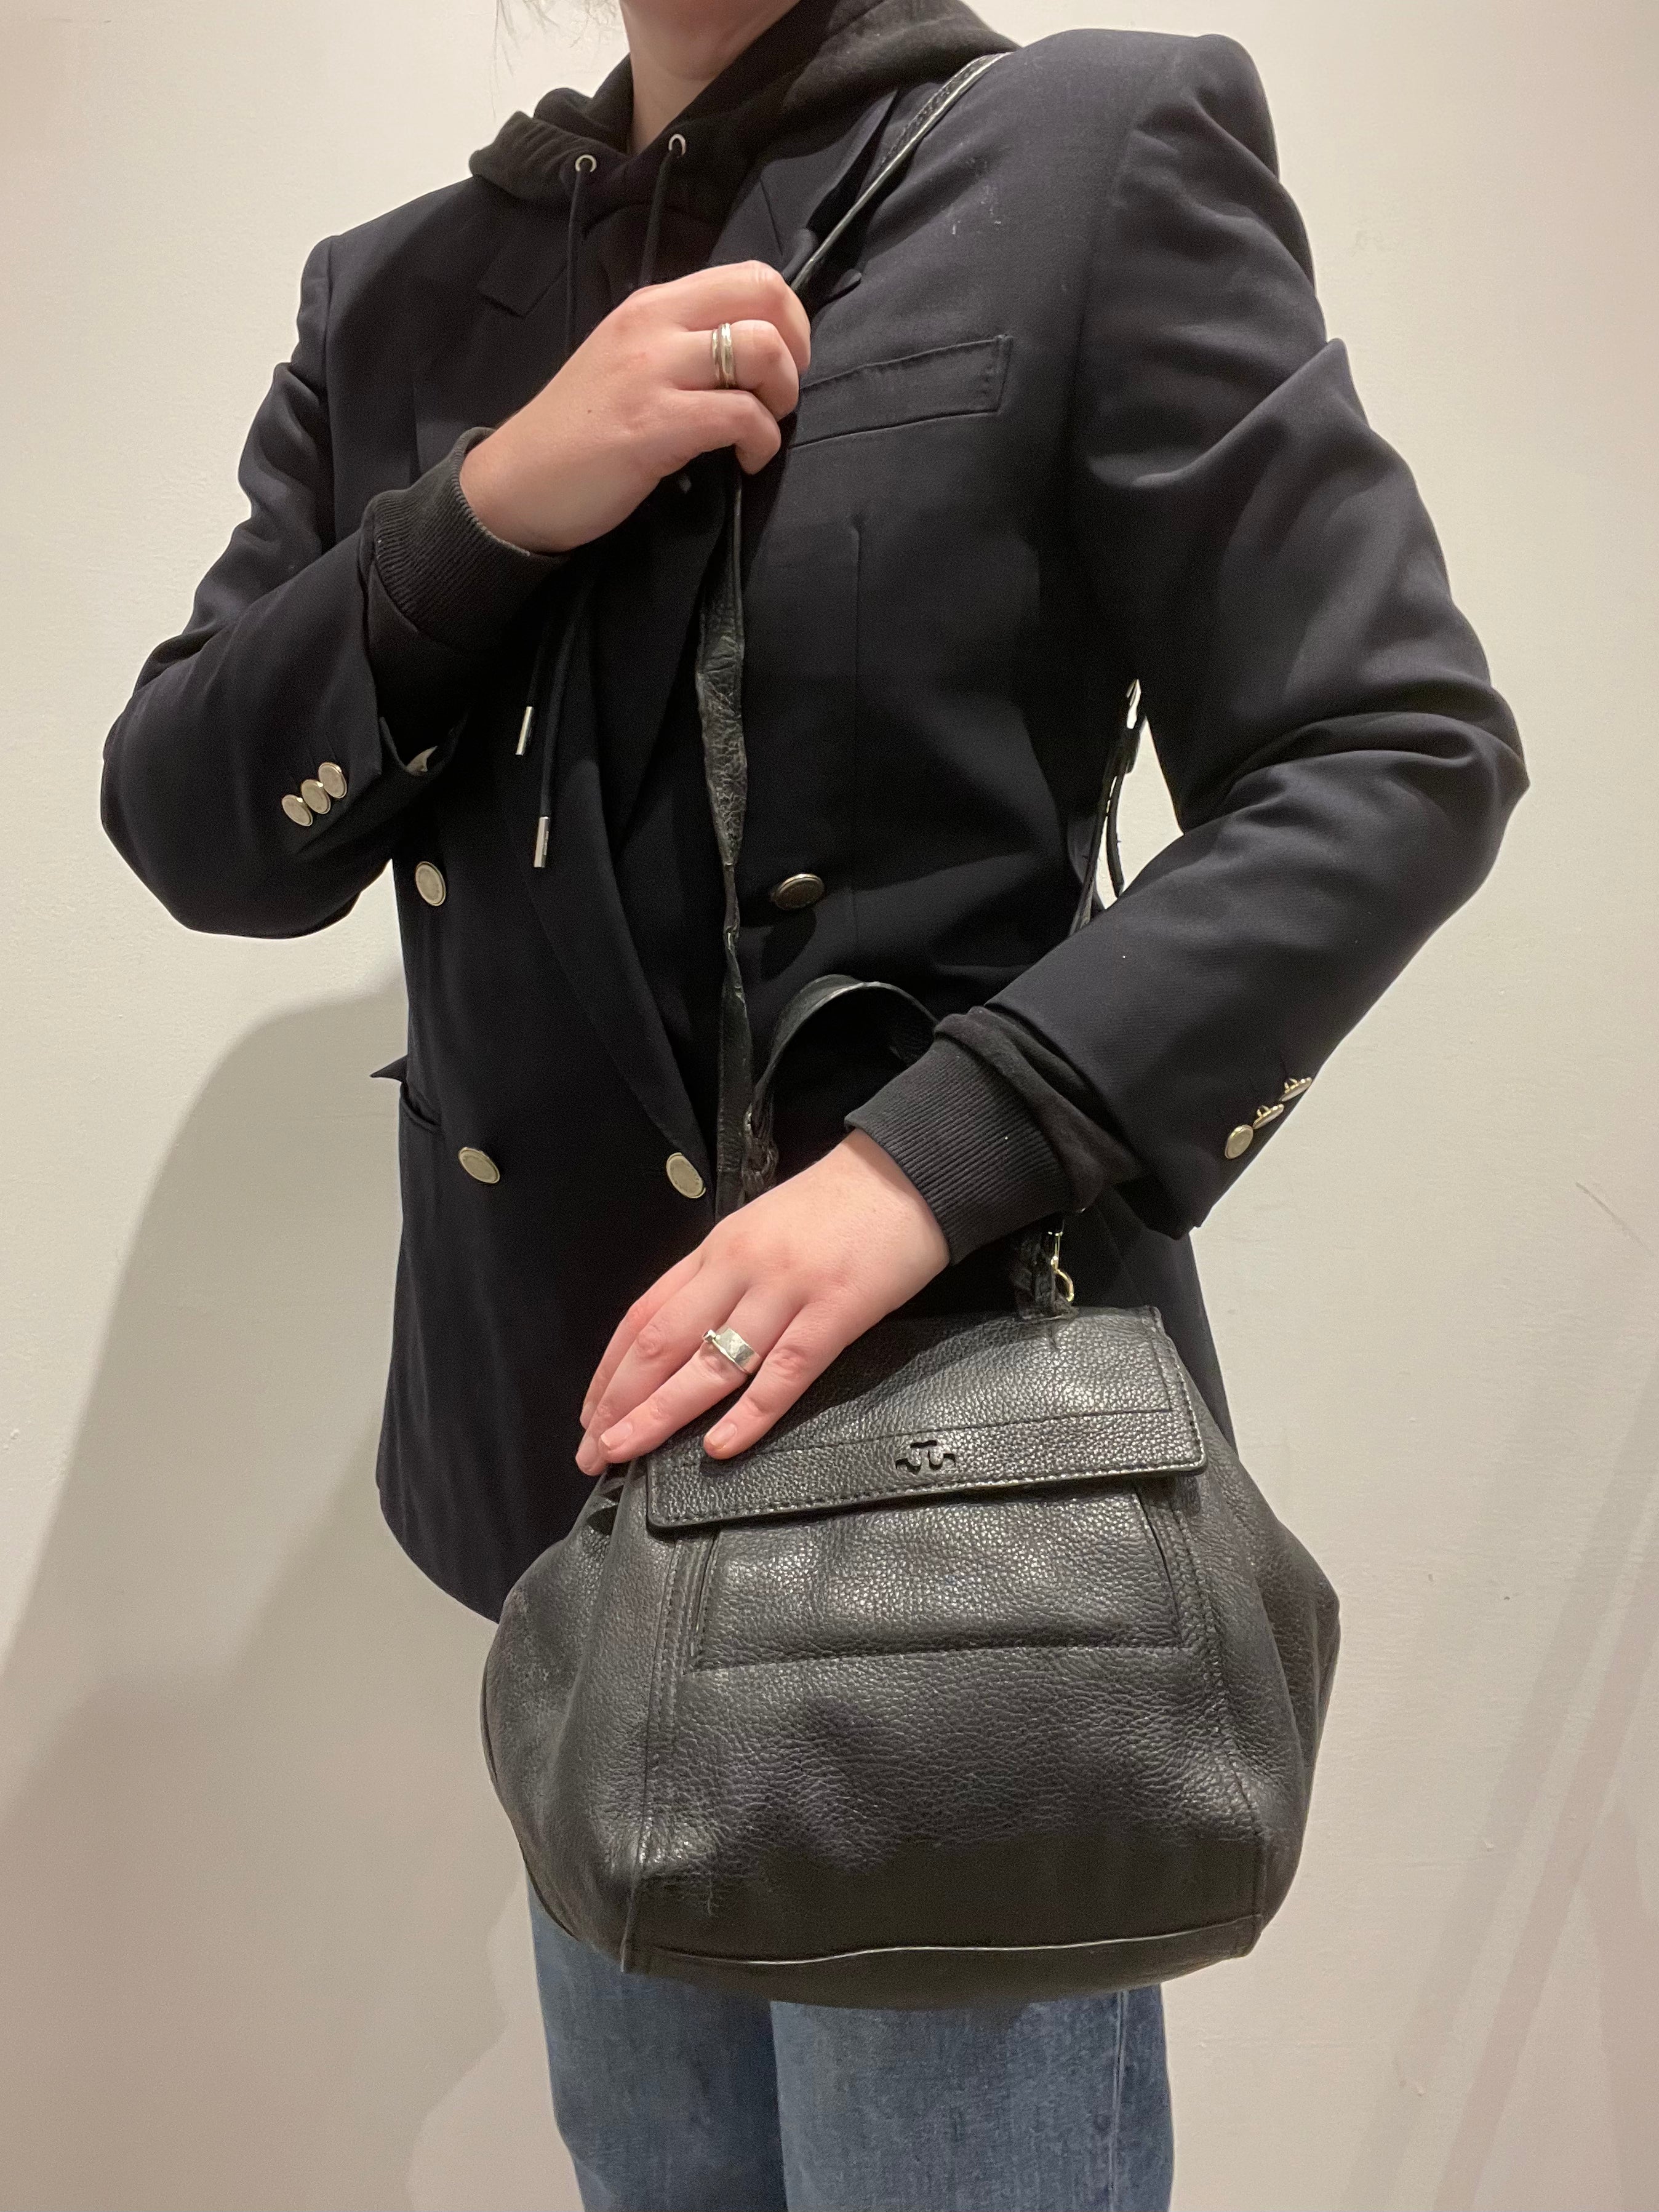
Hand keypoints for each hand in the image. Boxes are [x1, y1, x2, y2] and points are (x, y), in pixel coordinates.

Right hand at [459, 261, 810, 553]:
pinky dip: (762, 443)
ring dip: (782, 397)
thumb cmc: (580, 430)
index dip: (788, 318)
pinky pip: (741, 416)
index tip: (782, 363)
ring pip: (760, 351)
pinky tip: (746, 462)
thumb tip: (749, 349)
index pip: (748, 276)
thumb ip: (681, 344)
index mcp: (652, 304)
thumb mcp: (629, 361)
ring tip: (761, 431)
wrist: (518, 480)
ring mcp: (652, 372)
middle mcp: (654, 324)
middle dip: (795, 350)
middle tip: (778, 396)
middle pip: (764, 298)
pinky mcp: (654, 425)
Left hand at [574, 1133, 949, 1473]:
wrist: (909, 1173)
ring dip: (662, 1414)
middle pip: (661, 1343)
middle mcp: (739, 1268)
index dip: (610, 1371)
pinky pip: (783, 1371)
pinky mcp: (835, 1311)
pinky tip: (721, 1446)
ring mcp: (786, 1290)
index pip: (643, 1315)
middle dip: (620, 1402)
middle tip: (593, 1452)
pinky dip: (749, 1413)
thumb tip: (682, 1338)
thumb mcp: (760, 1230)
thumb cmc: (835, 1207)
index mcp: (717, 1250)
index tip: (590, 1415)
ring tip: (627, 1453)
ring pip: (710, 1362)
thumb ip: (721, 1278)